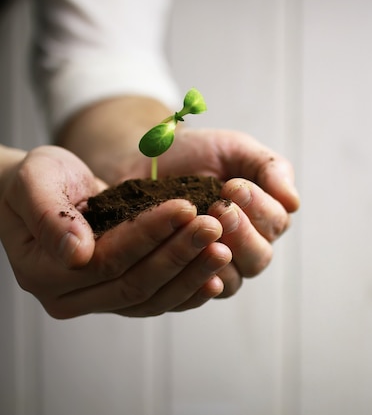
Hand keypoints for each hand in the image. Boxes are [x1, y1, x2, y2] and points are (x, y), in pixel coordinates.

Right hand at [0, 146, 230, 317]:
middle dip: (179, 254)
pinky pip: (159, 302)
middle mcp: (70, 298)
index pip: (108, 259)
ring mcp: (98, 302)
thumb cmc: (35, 182)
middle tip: (215, 226)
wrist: (43, 192)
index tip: (186, 207)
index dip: (149, 234)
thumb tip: (77, 253)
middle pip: (135, 283)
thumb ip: (49, 215)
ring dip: (191, 274)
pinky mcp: (121, 298)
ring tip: (223, 248)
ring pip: (152, 299)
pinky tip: (217, 277)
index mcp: (44, 273)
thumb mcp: (34, 182)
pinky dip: (189, 292)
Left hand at [151, 128, 299, 296]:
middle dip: (241, 232)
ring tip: (202, 229)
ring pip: (233, 279)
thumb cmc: (196, 154)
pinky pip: (198, 293)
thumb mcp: (236, 149)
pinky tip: (190, 261)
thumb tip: (294, 202)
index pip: (276, 222)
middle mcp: (246, 246)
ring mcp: (217, 267)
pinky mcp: (187, 279)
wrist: (146, 160)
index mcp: (264, 217)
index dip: (259, 207)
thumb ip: (269, 168)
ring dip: (219, 256)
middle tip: (220, 208)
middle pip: (259, 257)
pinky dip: (198, 280)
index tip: (233, 186)